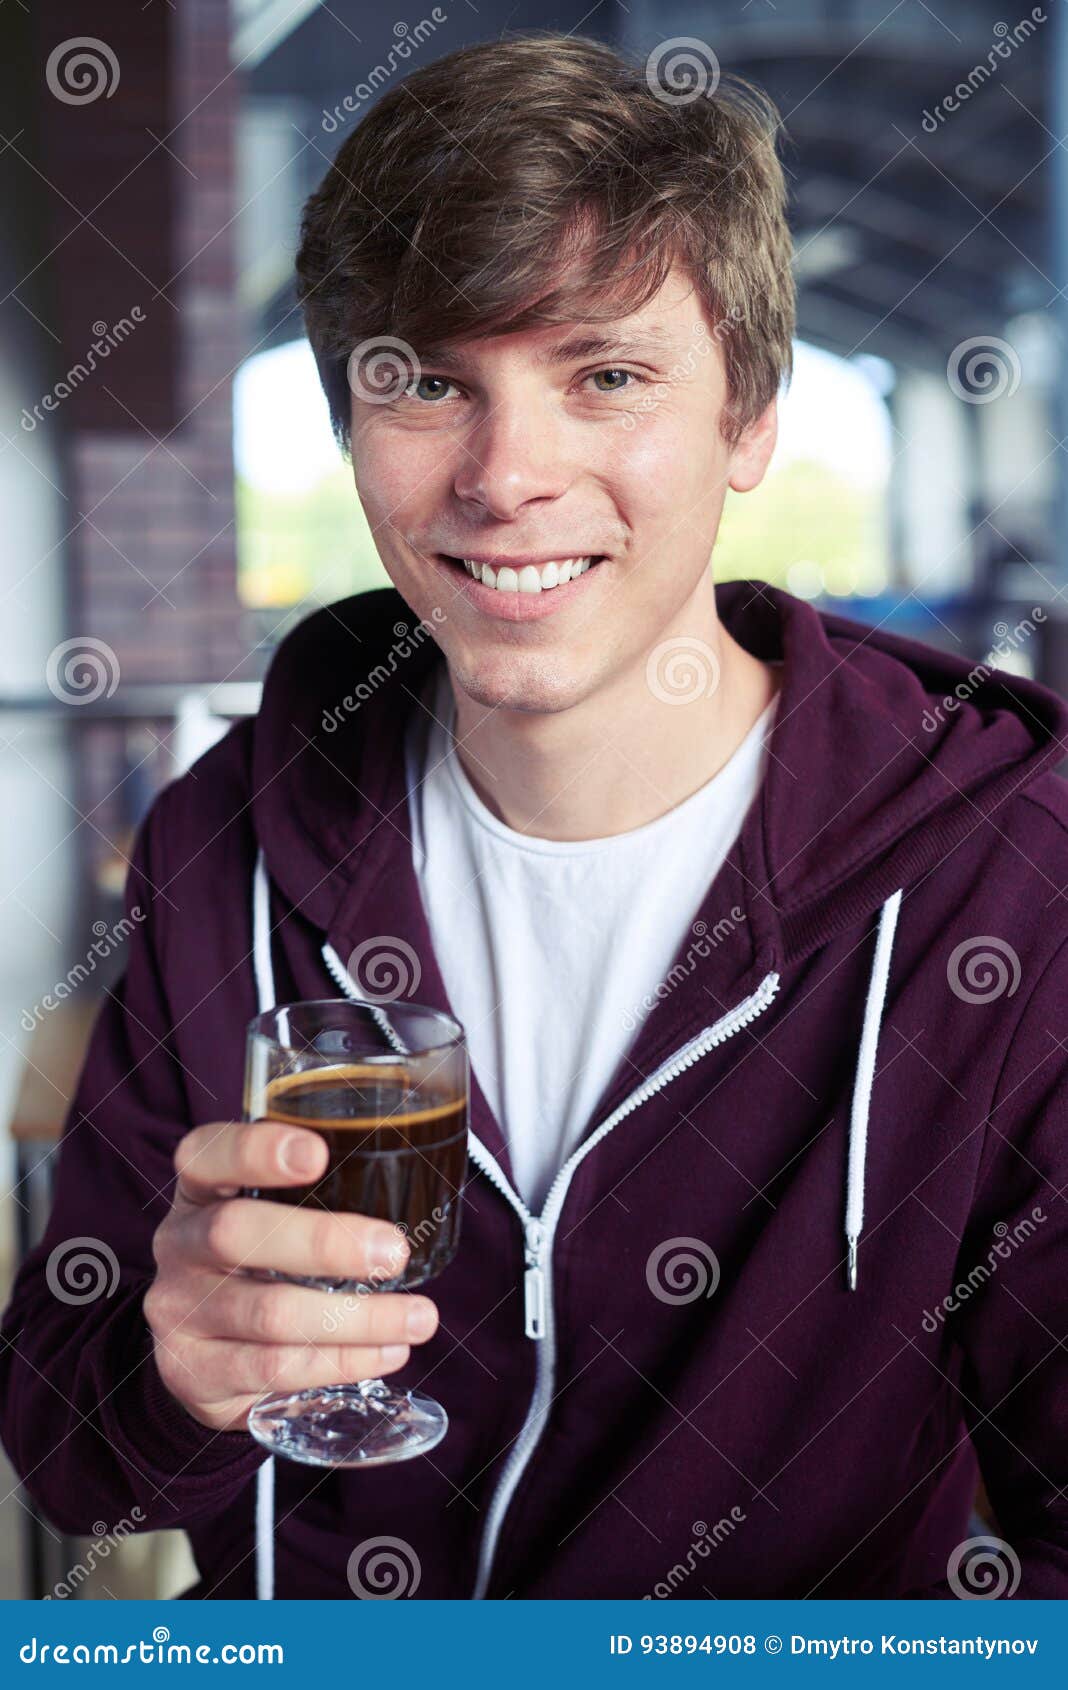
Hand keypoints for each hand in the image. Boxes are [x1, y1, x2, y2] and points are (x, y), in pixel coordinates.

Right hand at [144, 1117, 437, 1431]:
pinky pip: (275, 1368)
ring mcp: (179, 1312)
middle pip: (235, 1235)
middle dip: (324, 1242)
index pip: (205, 1154)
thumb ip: (320, 1194)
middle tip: (394, 1251)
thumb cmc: (257, 1264)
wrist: (199, 1353)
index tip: (317, 1153)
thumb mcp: (269, 1216)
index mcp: (200, 1191)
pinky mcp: (196, 1373)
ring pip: (268, 1314)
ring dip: (357, 1319)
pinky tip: (387, 1352)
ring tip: (418, 1317)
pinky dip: (341, 1362)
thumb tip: (418, 1182)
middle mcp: (180, 1245)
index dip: (254, 1151)